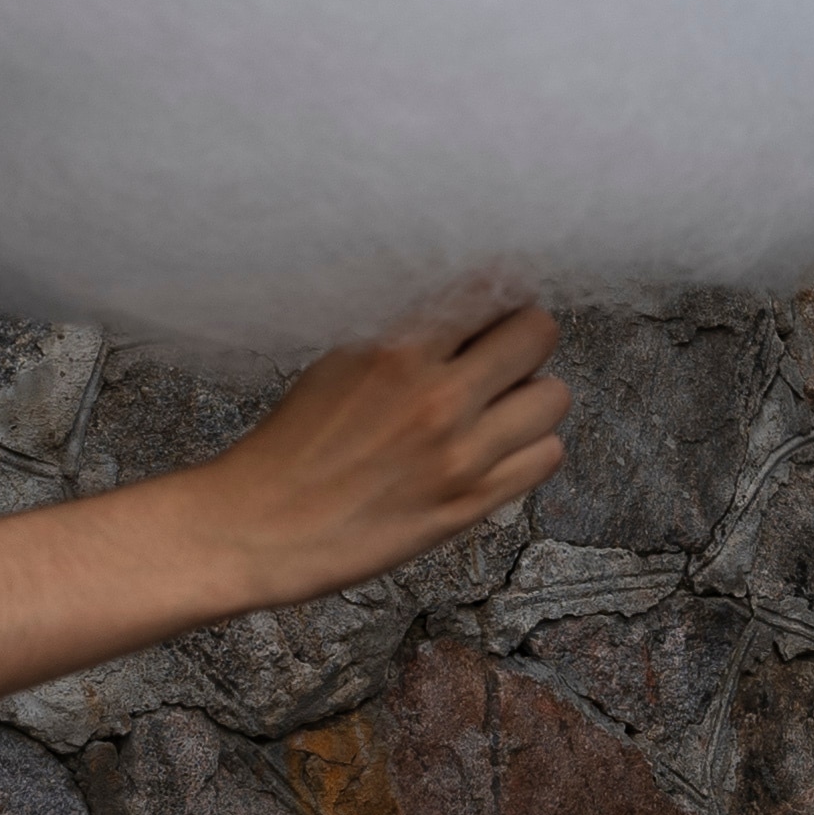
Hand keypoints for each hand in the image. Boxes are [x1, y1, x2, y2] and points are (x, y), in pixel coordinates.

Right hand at [179, 305, 570, 607]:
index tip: (492, 307)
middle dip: (522, 339)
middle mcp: (436, 396)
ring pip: (554, 396)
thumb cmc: (293, 443)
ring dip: (531, 398)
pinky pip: (548, 456)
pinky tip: (495, 451)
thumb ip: (408, 334)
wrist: (258, 527)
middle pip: (539, 332)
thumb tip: (470, 307)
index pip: (491, 288)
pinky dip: (530, 450)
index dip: (497, 294)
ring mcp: (459, 453)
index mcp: (397, 349)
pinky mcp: (470, 503)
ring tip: (496, 410)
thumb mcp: (342, 360)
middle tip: (500, 357)